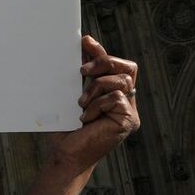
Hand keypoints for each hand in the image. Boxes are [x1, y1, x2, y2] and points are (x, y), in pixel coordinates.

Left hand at [53, 35, 140, 170]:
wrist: (65, 152)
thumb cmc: (66, 127)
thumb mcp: (72, 93)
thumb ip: (83, 72)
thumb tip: (85, 43)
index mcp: (114, 93)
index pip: (118, 65)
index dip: (103, 52)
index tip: (84, 42)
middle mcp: (126, 101)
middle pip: (128, 68)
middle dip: (105, 63)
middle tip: (82, 71)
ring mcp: (129, 111)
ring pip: (122, 81)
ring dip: (96, 88)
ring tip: (81, 103)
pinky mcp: (129, 120)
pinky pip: (116, 98)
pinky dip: (97, 105)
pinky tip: (86, 118)